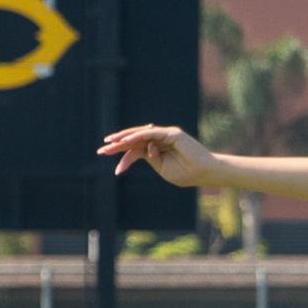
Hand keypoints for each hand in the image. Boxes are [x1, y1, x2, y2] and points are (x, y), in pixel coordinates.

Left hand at [97, 125, 218, 186]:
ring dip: (124, 138)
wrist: (204, 172)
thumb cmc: (187, 173)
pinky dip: (138, 136)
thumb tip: (138, 150)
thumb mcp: (162, 169)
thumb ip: (150, 159)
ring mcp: (166, 135)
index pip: (137, 150)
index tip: (117, 171)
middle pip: (135, 140)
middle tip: (102, 150)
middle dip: (118, 144)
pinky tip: (126, 141)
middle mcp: (161, 140)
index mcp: (158, 150)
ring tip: (110, 143)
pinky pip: (150, 134)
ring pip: (140, 135)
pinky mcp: (171, 133)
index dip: (125, 158)